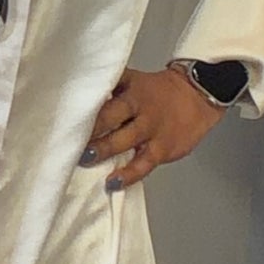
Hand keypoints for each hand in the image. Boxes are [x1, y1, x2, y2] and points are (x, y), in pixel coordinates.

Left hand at [81, 67, 224, 189]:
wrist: (199, 95)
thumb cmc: (158, 91)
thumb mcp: (135, 81)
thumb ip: (112, 89)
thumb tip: (80, 99)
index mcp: (131, 89)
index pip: (105, 96)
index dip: (85, 108)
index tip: (65, 117)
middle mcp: (140, 108)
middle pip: (111, 116)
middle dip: (90, 129)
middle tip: (70, 139)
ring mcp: (152, 129)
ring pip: (125, 140)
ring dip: (104, 150)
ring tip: (86, 159)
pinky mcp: (163, 148)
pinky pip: (144, 164)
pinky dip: (128, 174)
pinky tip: (113, 182)